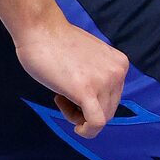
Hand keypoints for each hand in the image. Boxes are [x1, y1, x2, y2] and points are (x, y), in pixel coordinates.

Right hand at [16, 17, 128, 139]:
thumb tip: (96, 100)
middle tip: (63, 96)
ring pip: (100, 118)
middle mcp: (118, 73)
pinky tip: (77, 129)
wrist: (40, 28)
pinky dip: (87, 131)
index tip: (73, 90)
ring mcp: (104, 81)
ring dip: (78, 116)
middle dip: (86, 110)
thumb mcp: (89, 60)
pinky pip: (96, 123)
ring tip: (60, 97)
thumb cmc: (55, 43)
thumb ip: (97, 76)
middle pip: (108, 110)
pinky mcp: (87, 91)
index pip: (113, 98)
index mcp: (120, 64)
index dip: (93, 101)